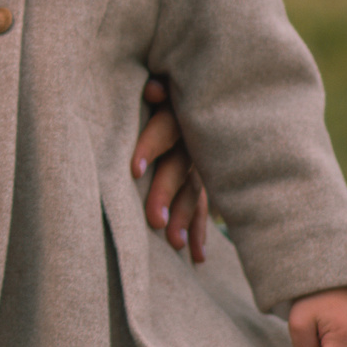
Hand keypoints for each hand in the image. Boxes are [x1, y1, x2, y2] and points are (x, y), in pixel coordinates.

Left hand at [134, 75, 212, 262]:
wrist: (213, 95)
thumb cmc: (164, 91)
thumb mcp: (162, 89)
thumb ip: (157, 91)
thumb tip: (153, 89)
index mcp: (179, 113)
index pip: (164, 130)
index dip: (149, 146)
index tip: (133, 170)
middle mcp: (195, 140)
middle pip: (180, 167)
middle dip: (166, 193)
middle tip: (153, 221)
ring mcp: (204, 161)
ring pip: (195, 190)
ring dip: (185, 218)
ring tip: (173, 244)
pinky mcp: (210, 178)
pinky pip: (206, 206)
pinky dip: (199, 230)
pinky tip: (197, 257)